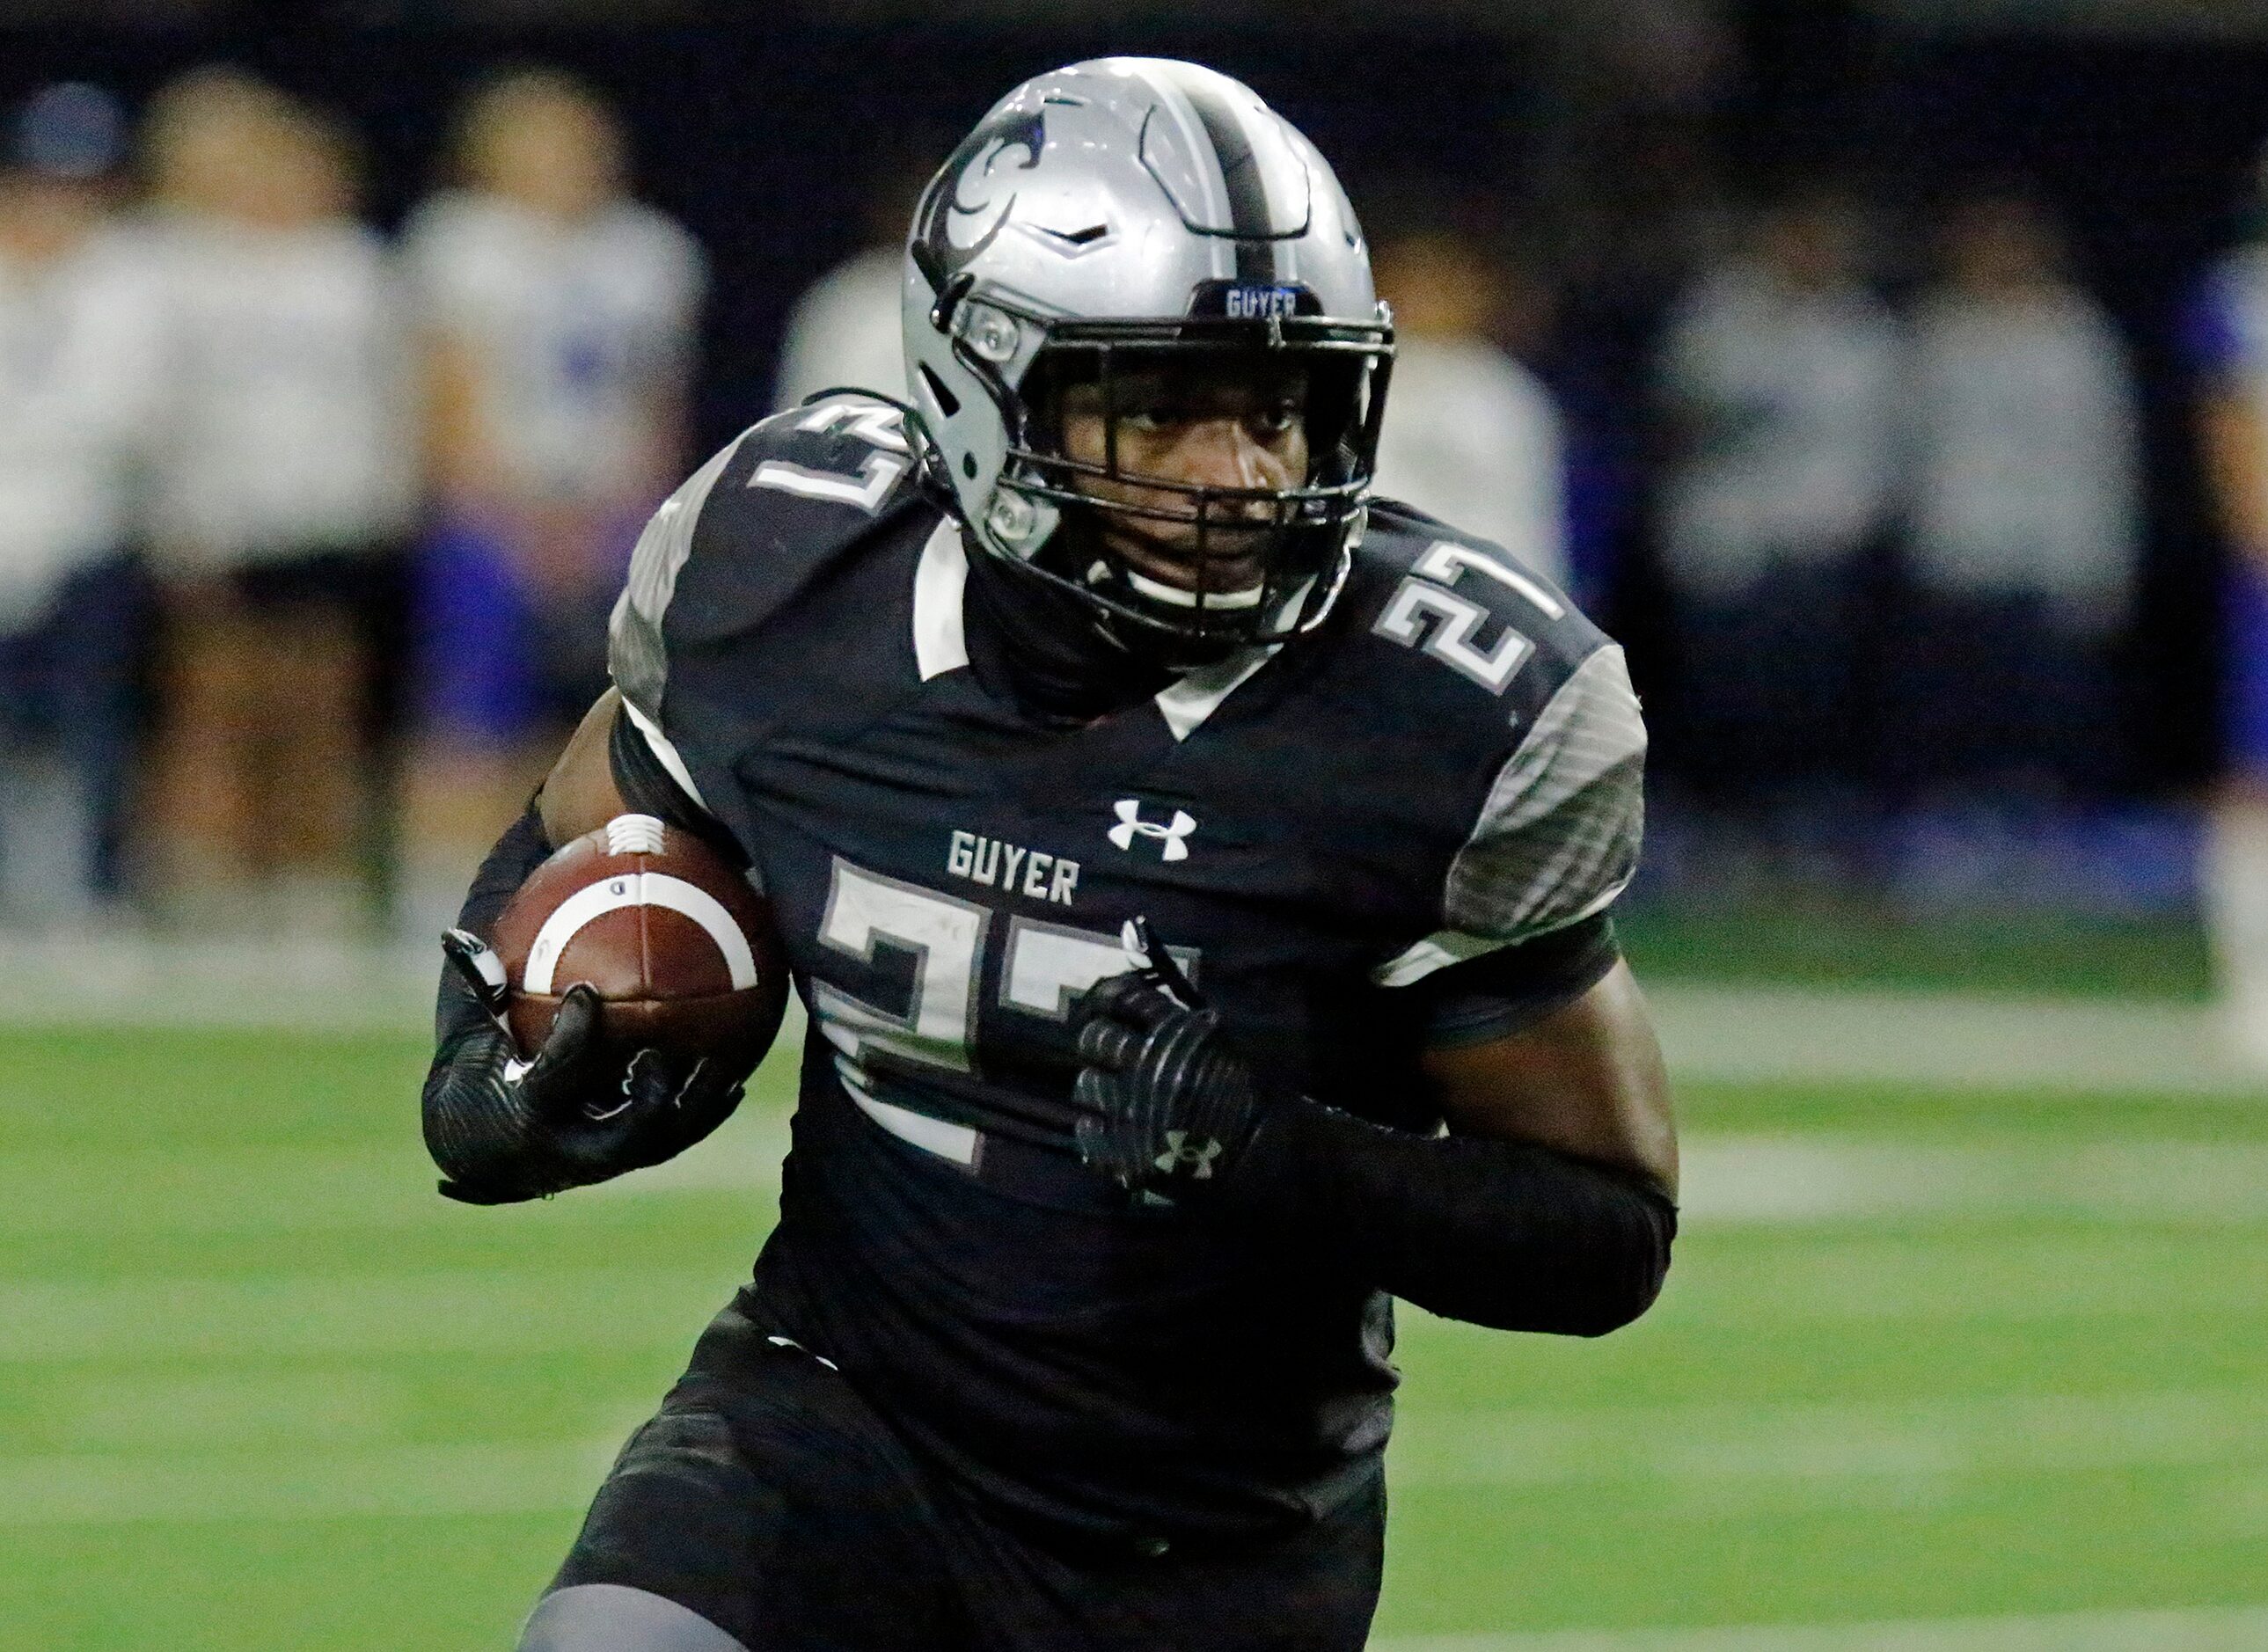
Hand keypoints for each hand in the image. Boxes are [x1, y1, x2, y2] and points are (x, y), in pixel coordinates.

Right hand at [424, 930, 743, 1203]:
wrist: (486, 1152)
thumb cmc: (481, 1080)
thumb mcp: (470, 1042)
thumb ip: (477, 991)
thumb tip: (455, 933)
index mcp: (527, 1114)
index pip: (557, 1074)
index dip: (575, 1035)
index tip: (587, 992)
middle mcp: (569, 1148)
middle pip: (625, 1132)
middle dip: (650, 1094)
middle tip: (658, 1051)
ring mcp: (603, 1162)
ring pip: (661, 1141)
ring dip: (696, 1105)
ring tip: (723, 1066)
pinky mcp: (627, 1162)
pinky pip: (674, 1140)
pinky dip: (705, 1112)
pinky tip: (736, 1081)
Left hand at [1070, 971, 1268, 1195]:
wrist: (1264, 1158)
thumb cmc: (1254, 1097)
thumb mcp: (1225, 1044)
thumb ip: (1184, 1027)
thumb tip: (1149, 1007)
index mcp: (1173, 1034)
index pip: (1123, 999)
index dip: (1112, 1000)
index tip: (1110, 1007)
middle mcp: (1144, 1065)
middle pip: (1095, 1039)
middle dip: (1098, 1042)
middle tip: (1105, 1052)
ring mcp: (1130, 1110)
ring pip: (1085, 1084)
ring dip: (1096, 1085)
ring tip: (1107, 1093)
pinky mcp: (1124, 1153)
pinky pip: (1086, 1135)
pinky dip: (1092, 1129)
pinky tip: (1102, 1128)